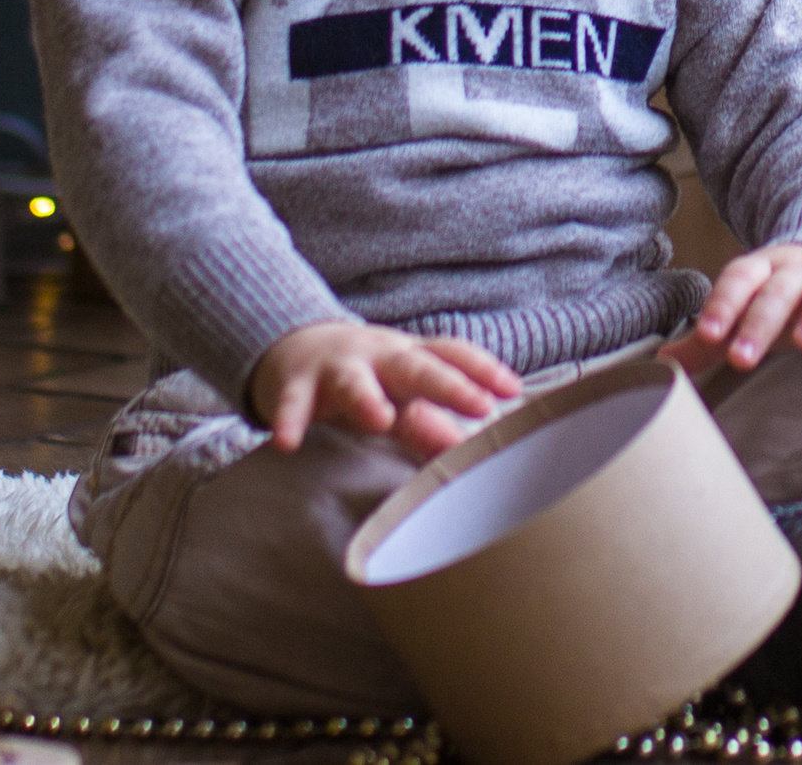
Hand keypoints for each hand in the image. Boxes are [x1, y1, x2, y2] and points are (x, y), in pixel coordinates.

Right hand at [251, 322, 521, 459]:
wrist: (292, 348)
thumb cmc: (363, 378)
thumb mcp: (398, 397)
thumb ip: (430, 423)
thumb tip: (467, 452)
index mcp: (409, 358)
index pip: (452, 356)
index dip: (483, 371)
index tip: (514, 391)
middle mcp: (378, 357)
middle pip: (416, 367)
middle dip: (448, 385)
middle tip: (480, 405)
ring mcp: (336, 369)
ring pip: (354, 381)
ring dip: (367, 398)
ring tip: (380, 419)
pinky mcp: (294, 385)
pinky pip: (291, 404)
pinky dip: (289, 421)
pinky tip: (287, 443)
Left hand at [663, 244, 801, 374]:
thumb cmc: (784, 302)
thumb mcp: (745, 312)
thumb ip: (708, 339)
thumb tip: (662, 361)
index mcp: (764, 269)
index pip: (739, 277)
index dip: (723, 304)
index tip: (707, 334)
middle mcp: (800, 270)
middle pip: (778, 290)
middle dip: (760, 322)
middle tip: (741, 358)